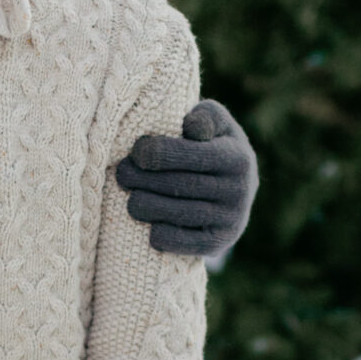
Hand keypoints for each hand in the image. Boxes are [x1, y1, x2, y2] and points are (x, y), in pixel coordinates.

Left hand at [114, 98, 258, 256]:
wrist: (236, 188)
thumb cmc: (213, 145)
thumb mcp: (216, 124)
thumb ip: (204, 115)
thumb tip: (190, 126)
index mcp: (237, 156)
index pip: (192, 155)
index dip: (158, 152)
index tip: (135, 152)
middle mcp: (239, 189)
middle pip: (181, 185)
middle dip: (144, 179)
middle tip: (121, 174)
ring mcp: (231, 218)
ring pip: (180, 214)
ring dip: (147, 207)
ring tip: (130, 199)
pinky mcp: (220, 242)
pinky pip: (188, 243)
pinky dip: (164, 236)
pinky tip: (149, 228)